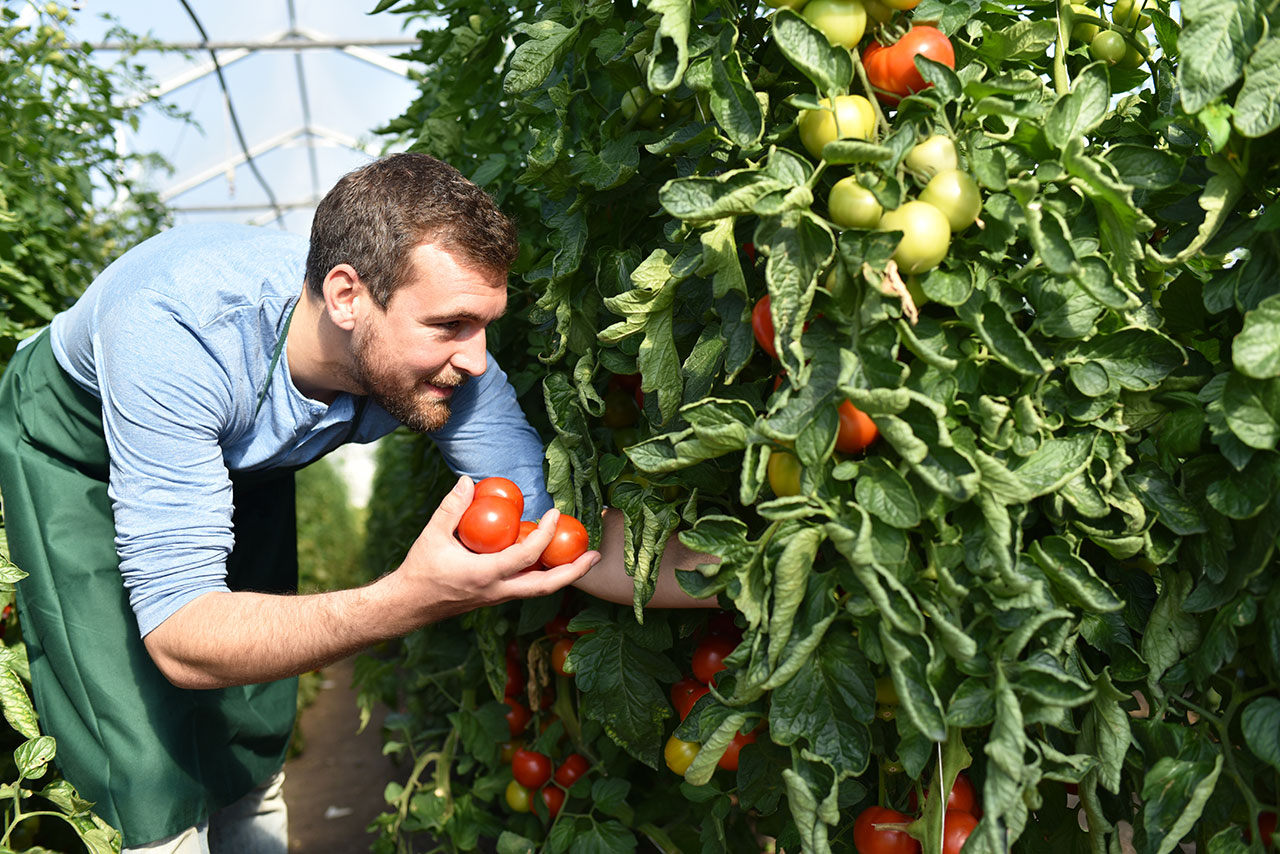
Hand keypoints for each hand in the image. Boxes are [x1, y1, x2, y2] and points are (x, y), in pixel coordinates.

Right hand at [388, 477, 599, 627]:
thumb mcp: (433, 536)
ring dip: (564, 575)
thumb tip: (469, 481)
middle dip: (574, 572)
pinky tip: (553, 559)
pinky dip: (545, 575)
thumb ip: (451, 508)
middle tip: (595, 555)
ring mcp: (500, 597)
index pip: (525, 556)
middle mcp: (498, 591)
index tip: (555, 513)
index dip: (545, 535)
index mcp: (485, 575)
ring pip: (540, 590)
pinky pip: (528, 587)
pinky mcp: (498, 597)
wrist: (410, 605)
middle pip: (546, 586)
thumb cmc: (421, 570)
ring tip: (585, 559)